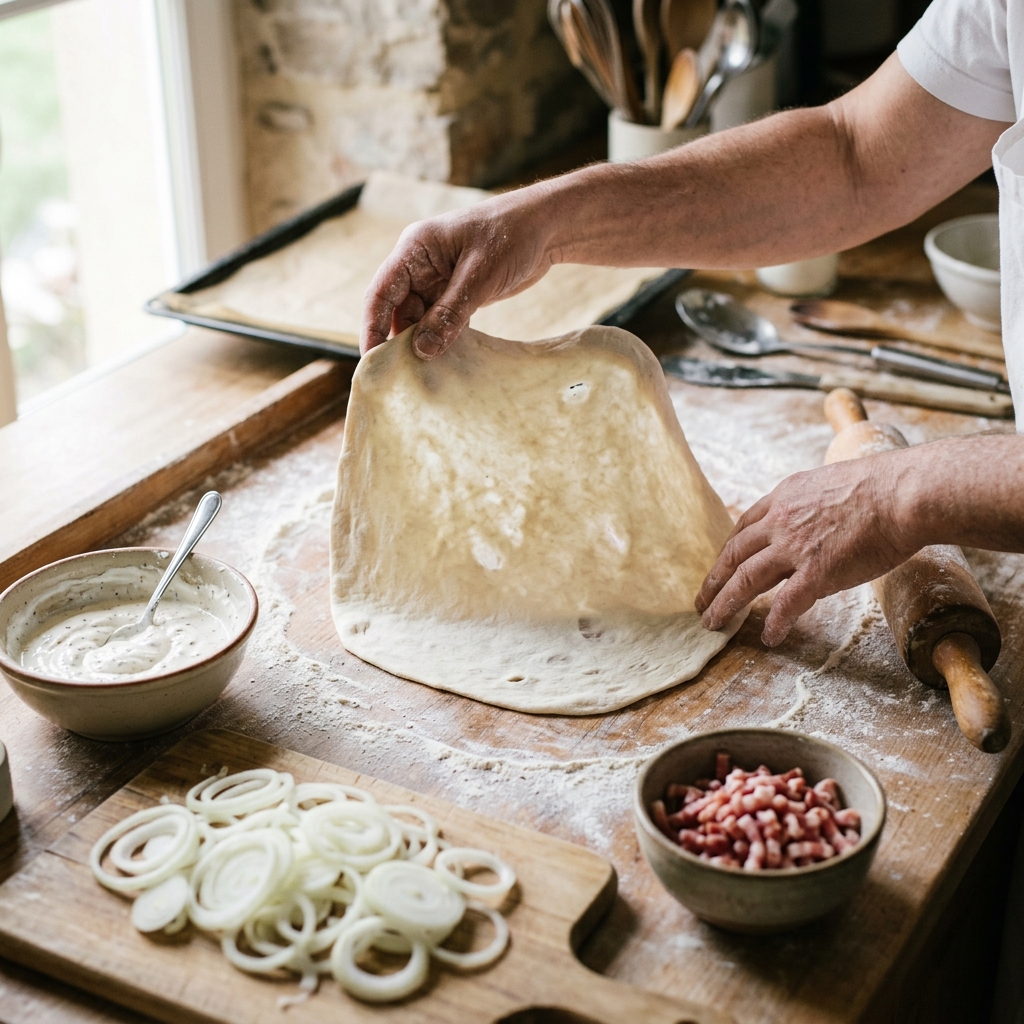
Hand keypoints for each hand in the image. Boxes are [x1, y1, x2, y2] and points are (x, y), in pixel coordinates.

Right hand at [360, 191, 551, 358]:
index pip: (381, 292)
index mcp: (415, 249)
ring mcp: (438, 280)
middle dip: (399, 342)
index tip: (371, 360)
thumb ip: (450, 312)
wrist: (546, 227)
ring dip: (423, 344)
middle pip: (398, 311)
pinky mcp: (456, 294)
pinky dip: (442, 340)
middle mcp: (420, 265)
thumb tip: (422, 350)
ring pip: (420, 320)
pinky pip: (441, 322)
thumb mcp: (480, 275)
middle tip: (400, 378)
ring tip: (424, 376)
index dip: (373, 327)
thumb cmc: (512, 235)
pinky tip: (446, 363)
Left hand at [695, 454, 916, 645]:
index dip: (728, 552)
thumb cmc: (881, 488)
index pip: (743, 528)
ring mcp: (795, 547)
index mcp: (784, 498)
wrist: (904, 494)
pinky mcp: (817, 572)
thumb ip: (810, 506)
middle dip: (714, 581)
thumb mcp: (828, 485)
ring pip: (746, 579)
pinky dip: (774, 622)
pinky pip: (786, 604)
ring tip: (713, 623)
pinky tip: (769, 637)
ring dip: (726, 604)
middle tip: (701, 602)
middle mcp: (781, 521)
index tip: (720, 568)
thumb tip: (812, 521)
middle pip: (734, 555)